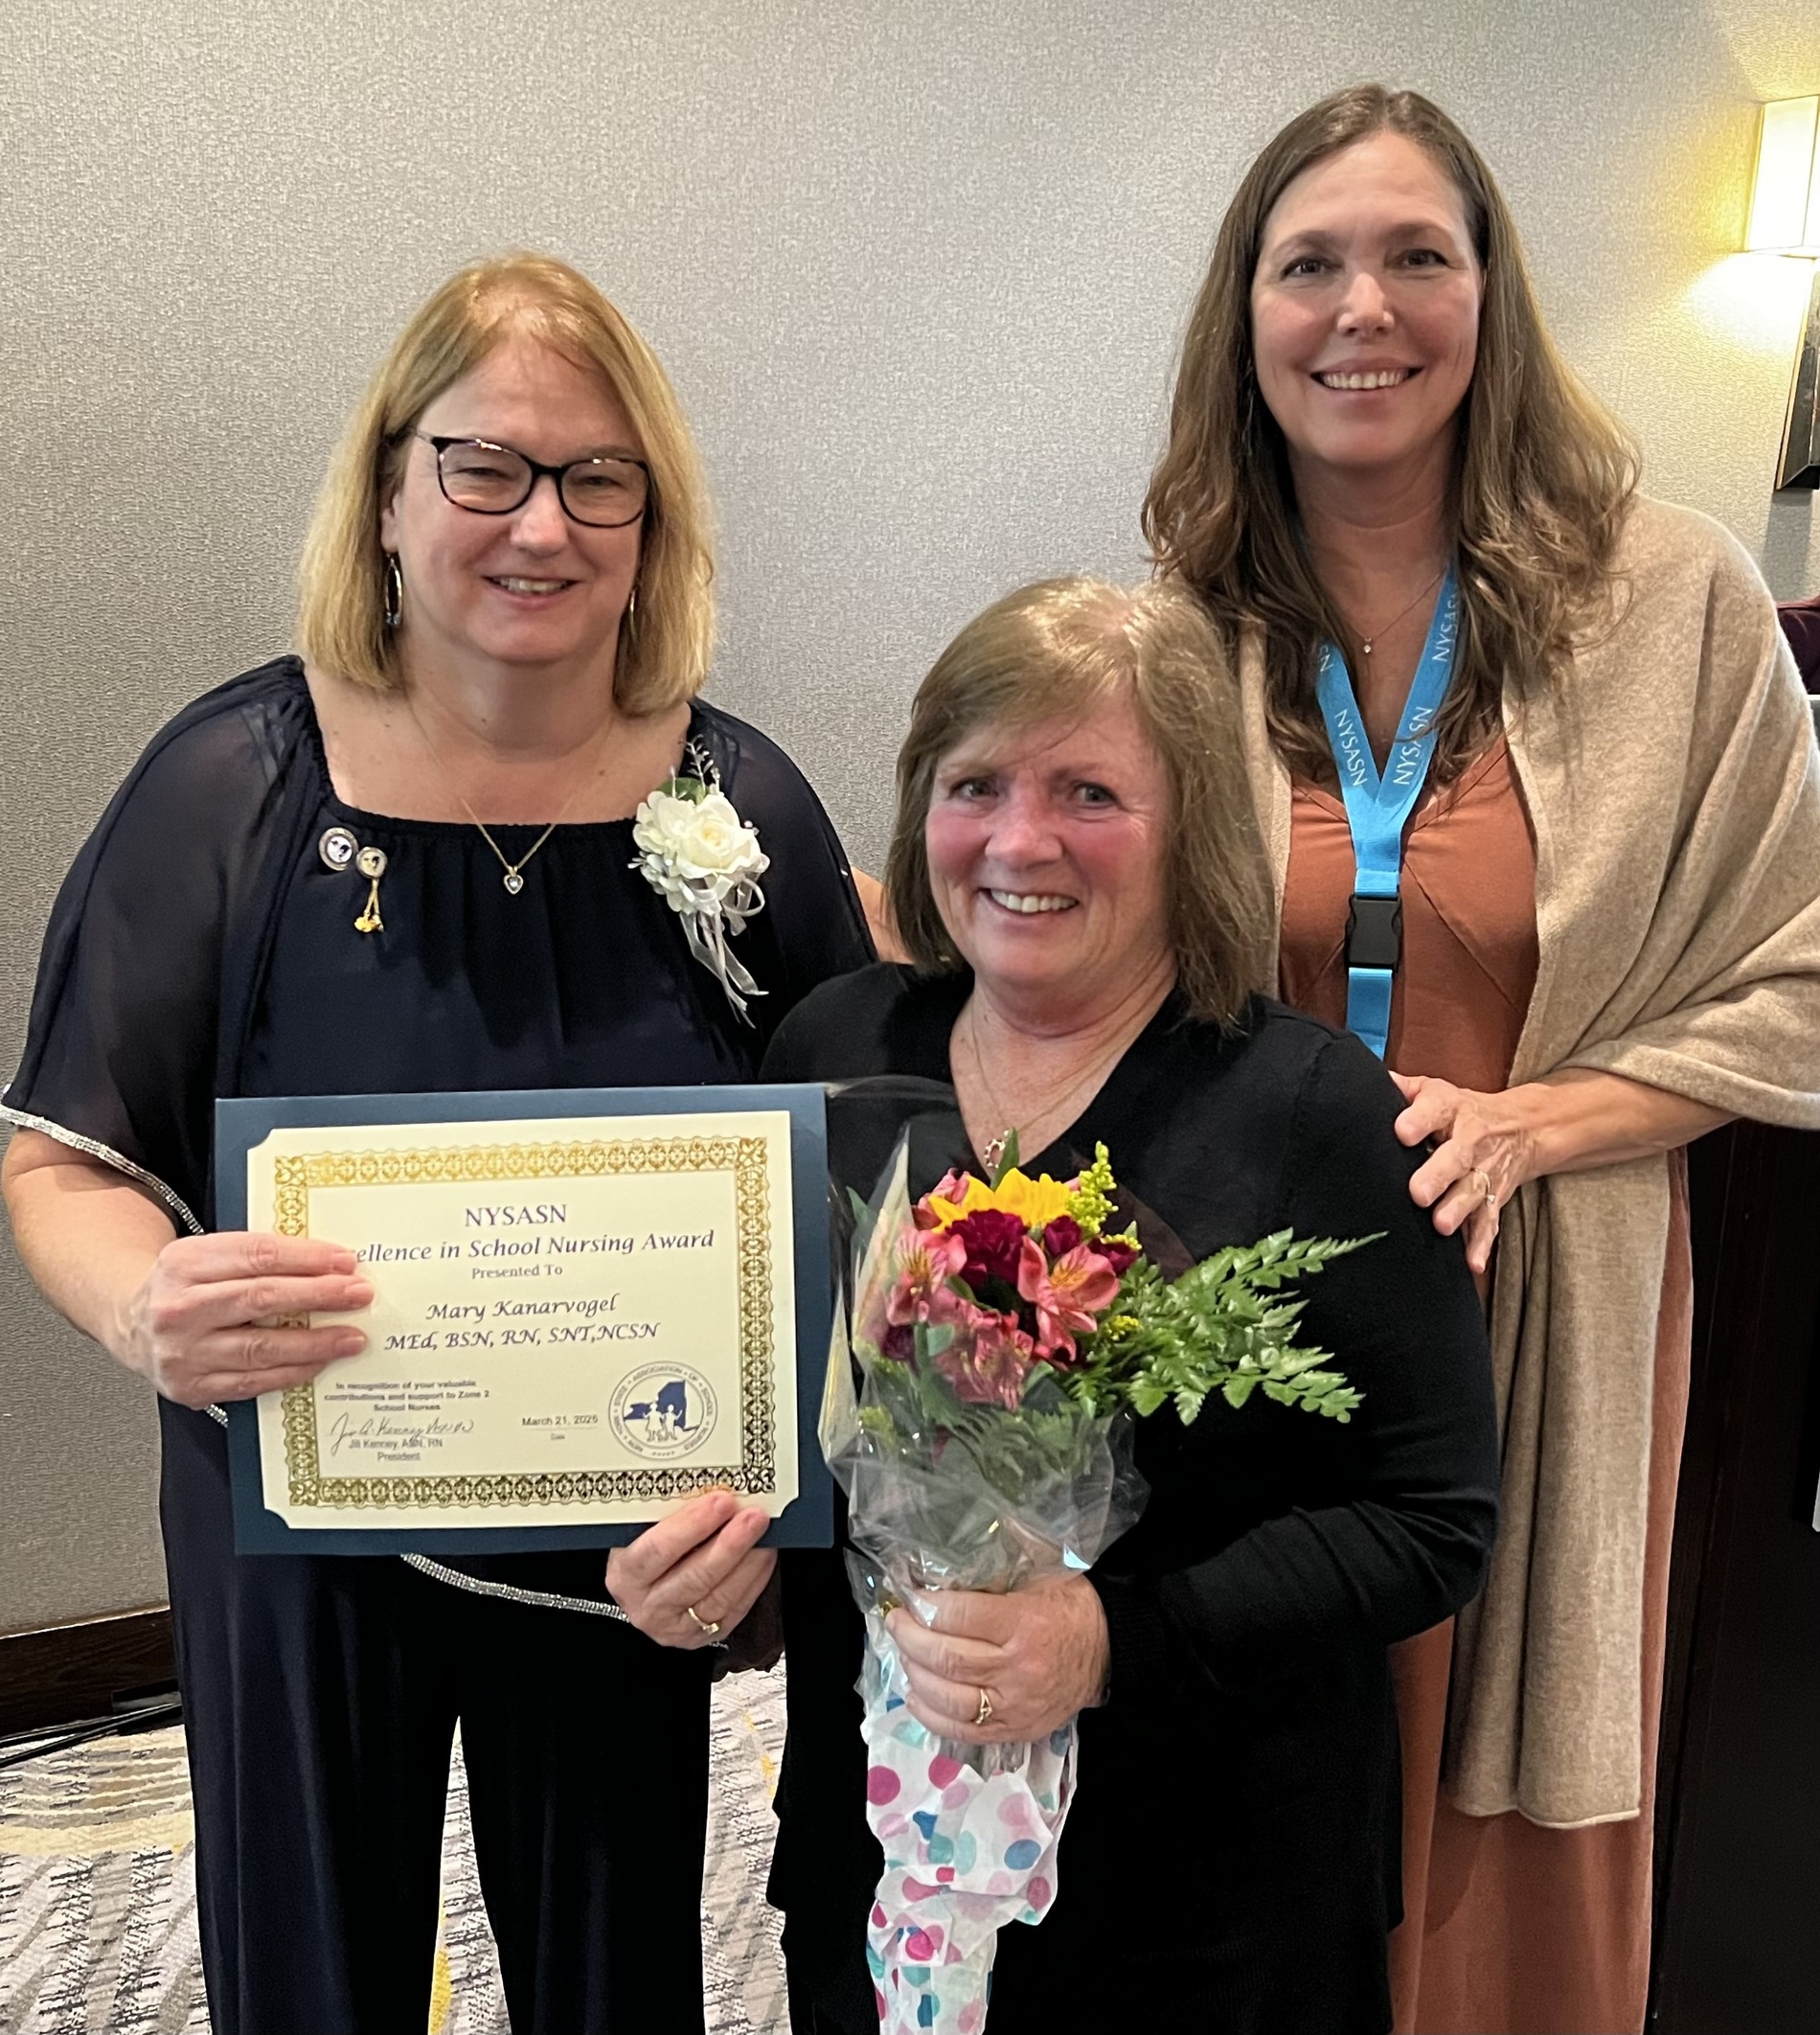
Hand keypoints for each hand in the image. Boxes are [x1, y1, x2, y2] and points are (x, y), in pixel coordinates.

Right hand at [117, 1231, 372, 1407]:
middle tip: (359, 1294)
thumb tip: (328, 1265)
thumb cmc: (182, 1287)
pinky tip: (318, 1362)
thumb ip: (257, 1257)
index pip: (256, 1255)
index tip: (345, 1262)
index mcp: (185, 1263)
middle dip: (319, 1296)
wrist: (130, 1324)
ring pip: (261, 1347)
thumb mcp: (207, 1255)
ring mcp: (183, 1352)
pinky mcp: (191, 1387)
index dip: (307, 1258)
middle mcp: (179, 1308)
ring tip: (350, 1337)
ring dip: (315, 1343)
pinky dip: (291, 1372)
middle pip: (261, 1299)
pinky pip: (252, 1382)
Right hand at [605, 1489, 775, 1649]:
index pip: (656, 1550)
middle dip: (729, 1544)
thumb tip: (711, 1484)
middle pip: (692, 1577)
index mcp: (625, 1573)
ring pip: (717, 1598)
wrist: (646, 1587)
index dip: (690, 1526)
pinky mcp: (701, 1636)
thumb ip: (667, 1512)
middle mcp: (646, 1605)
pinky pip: (733, 1610)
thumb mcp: (643, 1529)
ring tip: (764, 1532)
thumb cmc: (647, 1547)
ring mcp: (674, 1625)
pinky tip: (764, 1555)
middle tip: (753, 1516)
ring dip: (747, 1562)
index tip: (721, 1502)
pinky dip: (754, 1580)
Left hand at [886, 1571, 1109, 1743]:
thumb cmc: (1069, 1606)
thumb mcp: (1040, 1572)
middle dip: (910, 1638)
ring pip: (949, 1698)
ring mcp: (1015, 1706)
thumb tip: (945, 1558)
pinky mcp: (1015, 1730)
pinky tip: (916, 1695)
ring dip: (915, 1675)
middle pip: (947, 1658)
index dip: (925, 1605)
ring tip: (904, 1655)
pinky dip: (931, 1716)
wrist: (1109, 1651)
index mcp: (1024, 1622)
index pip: (958, 1616)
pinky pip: (963, 1731)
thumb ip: (997, 1567)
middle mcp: (1017, 1668)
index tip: (909, 1595)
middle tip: (896, 1622)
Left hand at [1389, 1071, 1537, 1276]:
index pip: (1435, 1109)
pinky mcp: (1495, 1198)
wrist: (1520, 1127)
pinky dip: (1481, 1244)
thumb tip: (1357, 1078)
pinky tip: (1472, 1263)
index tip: (1401, 1131)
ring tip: (1440, 1226)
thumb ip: (1399, 1088)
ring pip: (1473, 1191)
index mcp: (1450, 1109)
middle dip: (1438, 1175)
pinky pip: (1489, 1222)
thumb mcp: (1433, 1090)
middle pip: (1456, 1157)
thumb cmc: (1459, 1110)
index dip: (1419, 1119)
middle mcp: (1470, 1140)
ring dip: (1458, 1210)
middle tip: (1417, 1193)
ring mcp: (1485, 1171)